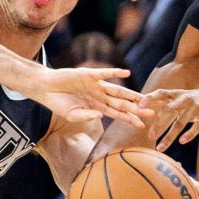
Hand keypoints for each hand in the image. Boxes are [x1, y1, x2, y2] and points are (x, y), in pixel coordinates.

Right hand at [30, 67, 151, 127]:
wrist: (46, 88)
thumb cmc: (58, 103)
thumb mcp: (72, 115)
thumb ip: (86, 116)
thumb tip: (100, 116)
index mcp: (97, 107)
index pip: (117, 114)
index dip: (129, 119)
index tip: (142, 125)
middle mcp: (100, 96)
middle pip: (122, 103)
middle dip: (137, 108)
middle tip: (152, 113)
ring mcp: (95, 85)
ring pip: (117, 90)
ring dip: (131, 94)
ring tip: (145, 98)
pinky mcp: (88, 75)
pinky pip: (104, 74)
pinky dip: (115, 73)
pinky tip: (126, 73)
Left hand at [144, 86, 198, 146]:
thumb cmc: (190, 100)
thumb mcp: (177, 97)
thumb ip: (162, 103)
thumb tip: (140, 107)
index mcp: (175, 94)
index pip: (161, 93)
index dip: (150, 98)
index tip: (139, 105)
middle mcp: (184, 99)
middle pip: (168, 111)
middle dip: (158, 124)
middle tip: (150, 136)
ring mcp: (195, 106)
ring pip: (180, 122)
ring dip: (169, 136)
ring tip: (160, 147)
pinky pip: (197, 126)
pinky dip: (189, 134)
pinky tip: (182, 141)